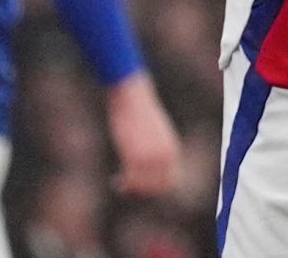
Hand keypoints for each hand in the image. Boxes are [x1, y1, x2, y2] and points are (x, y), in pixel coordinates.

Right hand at [106, 73, 181, 197]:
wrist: (133, 96)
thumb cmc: (139, 112)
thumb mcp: (153, 132)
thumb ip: (155, 148)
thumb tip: (150, 162)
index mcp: (172, 150)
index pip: (171, 181)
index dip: (156, 188)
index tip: (141, 185)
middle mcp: (166, 155)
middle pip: (159, 187)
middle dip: (143, 191)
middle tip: (126, 187)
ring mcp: (152, 156)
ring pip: (146, 187)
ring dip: (133, 190)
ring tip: (120, 185)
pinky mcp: (137, 155)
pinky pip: (133, 180)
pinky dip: (125, 185)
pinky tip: (115, 180)